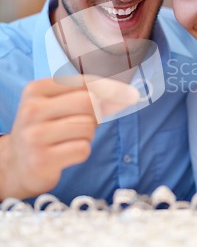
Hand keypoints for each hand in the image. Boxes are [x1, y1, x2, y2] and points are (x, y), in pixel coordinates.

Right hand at [0, 76, 138, 199]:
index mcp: (36, 89)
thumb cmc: (46, 130)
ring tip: (69, 139)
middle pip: (88, 103)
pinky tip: (66, 153)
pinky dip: (81, 151)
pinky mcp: (42, 160)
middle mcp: (32, 110)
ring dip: (87, 135)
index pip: (83, 82)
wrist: (16, 164)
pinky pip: (82, 149)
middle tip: (85, 123)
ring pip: (87, 127)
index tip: (130, 94)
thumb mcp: (57, 105)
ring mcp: (35, 136)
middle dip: (96, 114)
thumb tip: (127, 95)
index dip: (110, 88)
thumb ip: (88, 96)